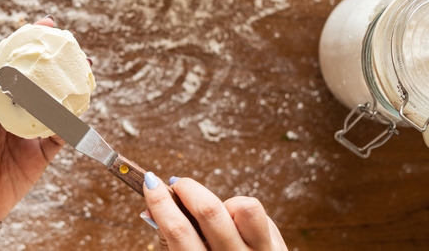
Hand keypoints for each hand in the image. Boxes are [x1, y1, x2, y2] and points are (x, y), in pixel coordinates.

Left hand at [0, 17, 65, 221]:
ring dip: (68, 92)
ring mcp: (28, 134)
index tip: (45, 25)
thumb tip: (13, 71)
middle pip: (39, 84)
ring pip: (54, 107)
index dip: (28, 45)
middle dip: (56, 67)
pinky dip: (70, 125)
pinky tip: (76, 112)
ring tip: (82, 77)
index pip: (13, 66)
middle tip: (74, 52)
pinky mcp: (40, 156)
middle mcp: (13, 113)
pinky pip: (60, 137)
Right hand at [142, 173, 286, 250]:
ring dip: (222, 202)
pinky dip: (240, 211)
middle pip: (209, 211)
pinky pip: (258, 215)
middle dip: (187, 188)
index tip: (150, 183)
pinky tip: (233, 225)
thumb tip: (151, 209)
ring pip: (243, 207)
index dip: (160, 202)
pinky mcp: (277, 247)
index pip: (178, 230)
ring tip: (212, 212)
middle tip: (176, 185)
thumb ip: (172, 241)